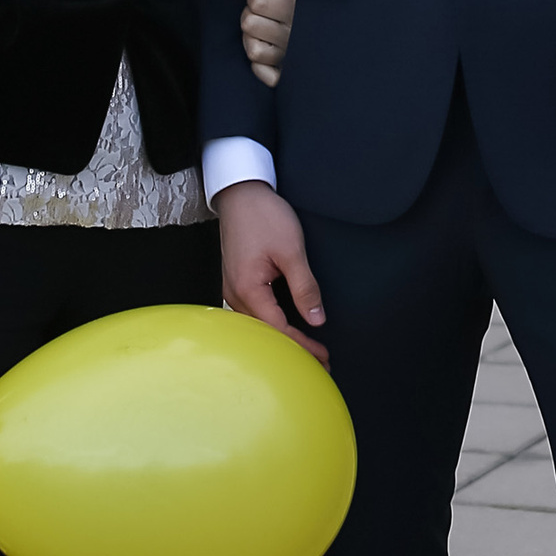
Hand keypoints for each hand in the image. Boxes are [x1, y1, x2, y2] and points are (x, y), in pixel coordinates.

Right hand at [218, 181, 327, 362]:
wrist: (240, 192)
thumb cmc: (263, 216)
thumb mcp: (292, 250)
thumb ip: (305, 287)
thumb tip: (316, 318)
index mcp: (247, 289)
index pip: (278, 330)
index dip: (302, 347)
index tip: (323, 357)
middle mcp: (234, 294)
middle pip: (265, 334)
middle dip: (292, 350)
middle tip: (319, 362)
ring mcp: (231, 288)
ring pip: (258, 325)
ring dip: (282, 338)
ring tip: (306, 350)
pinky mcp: (236, 281)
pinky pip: (254, 312)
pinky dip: (272, 324)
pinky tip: (285, 328)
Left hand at [236, 0, 296, 87]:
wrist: (331, 16)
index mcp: (298, 9)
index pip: (257, 2)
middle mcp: (296, 35)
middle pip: (250, 25)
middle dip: (251, 15)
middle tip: (264, 14)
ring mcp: (292, 57)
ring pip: (253, 50)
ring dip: (252, 39)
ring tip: (264, 32)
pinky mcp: (288, 73)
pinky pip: (262, 73)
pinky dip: (259, 65)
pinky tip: (268, 50)